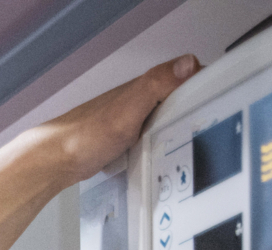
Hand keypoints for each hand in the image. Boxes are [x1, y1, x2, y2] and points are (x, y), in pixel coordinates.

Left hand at [22, 55, 200, 185]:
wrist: (52, 162)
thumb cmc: (82, 137)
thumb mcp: (128, 109)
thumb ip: (156, 85)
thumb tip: (186, 63)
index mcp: (142, 89)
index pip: (183, 75)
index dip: (203, 83)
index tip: (219, 97)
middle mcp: (135, 101)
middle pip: (175, 98)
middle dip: (193, 108)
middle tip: (208, 123)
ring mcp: (127, 121)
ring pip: (161, 119)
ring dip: (175, 129)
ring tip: (188, 141)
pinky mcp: (119, 141)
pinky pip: (146, 139)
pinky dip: (155, 146)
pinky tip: (157, 156)